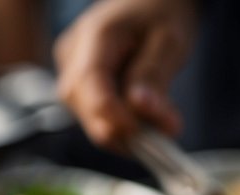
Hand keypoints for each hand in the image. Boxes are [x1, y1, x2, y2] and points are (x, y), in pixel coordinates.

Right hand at [53, 0, 197, 149]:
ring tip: (160, 122)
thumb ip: (154, 75)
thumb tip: (142, 111)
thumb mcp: (170, 40)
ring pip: (89, 117)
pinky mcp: (76, 84)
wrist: (148, 2)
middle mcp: (72, 55)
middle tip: (165, 133)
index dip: (114, 117)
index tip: (148, 136)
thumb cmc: (162, 12)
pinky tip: (143, 117)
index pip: (90, 86)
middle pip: (87, 108)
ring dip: (125, 129)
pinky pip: (93, 113)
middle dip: (125, 129)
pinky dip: (120, 122)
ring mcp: (69, 70)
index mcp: (96, 36)